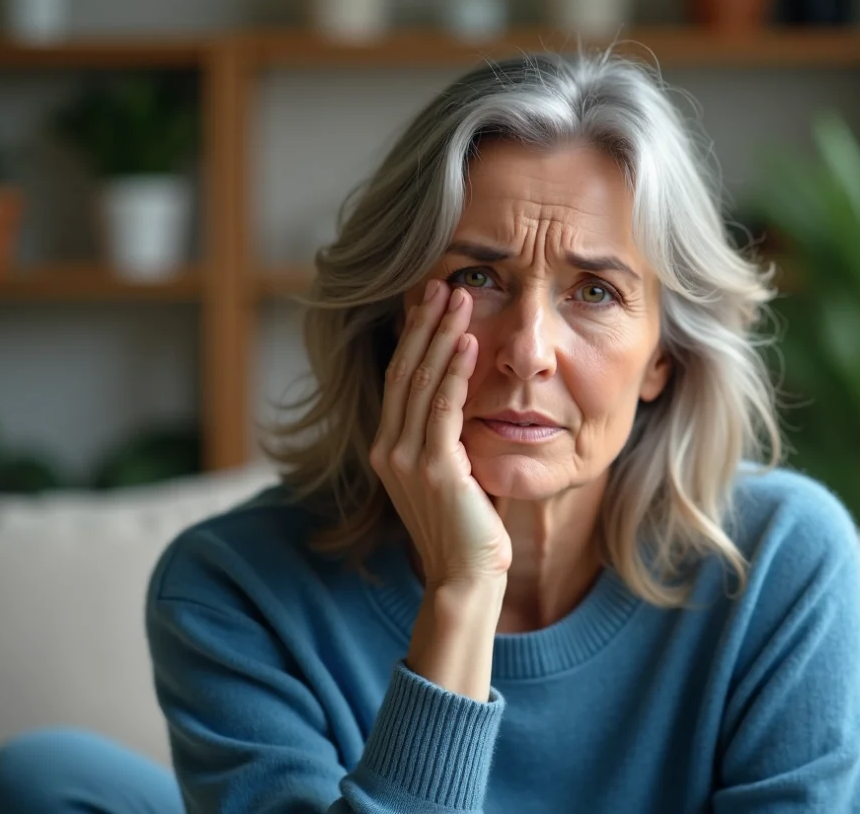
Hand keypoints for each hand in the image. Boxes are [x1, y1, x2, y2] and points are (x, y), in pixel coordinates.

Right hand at [370, 278, 512, 587]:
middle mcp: (388, 448)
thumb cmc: (468, 529)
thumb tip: (471, 398)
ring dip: (441, 334)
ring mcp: (405, 458)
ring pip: (421, 380)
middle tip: (440, 282)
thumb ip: (451, 437)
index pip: (399, 378)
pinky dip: (455, 370)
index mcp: (388, 448)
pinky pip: (444, 406)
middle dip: (423, 322)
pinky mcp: (433, 468)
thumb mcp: (453, 473)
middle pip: (404, 369)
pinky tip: (469, 341)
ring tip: (457, 296)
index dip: (413, 336)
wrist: (466, 577)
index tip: (429, 301)